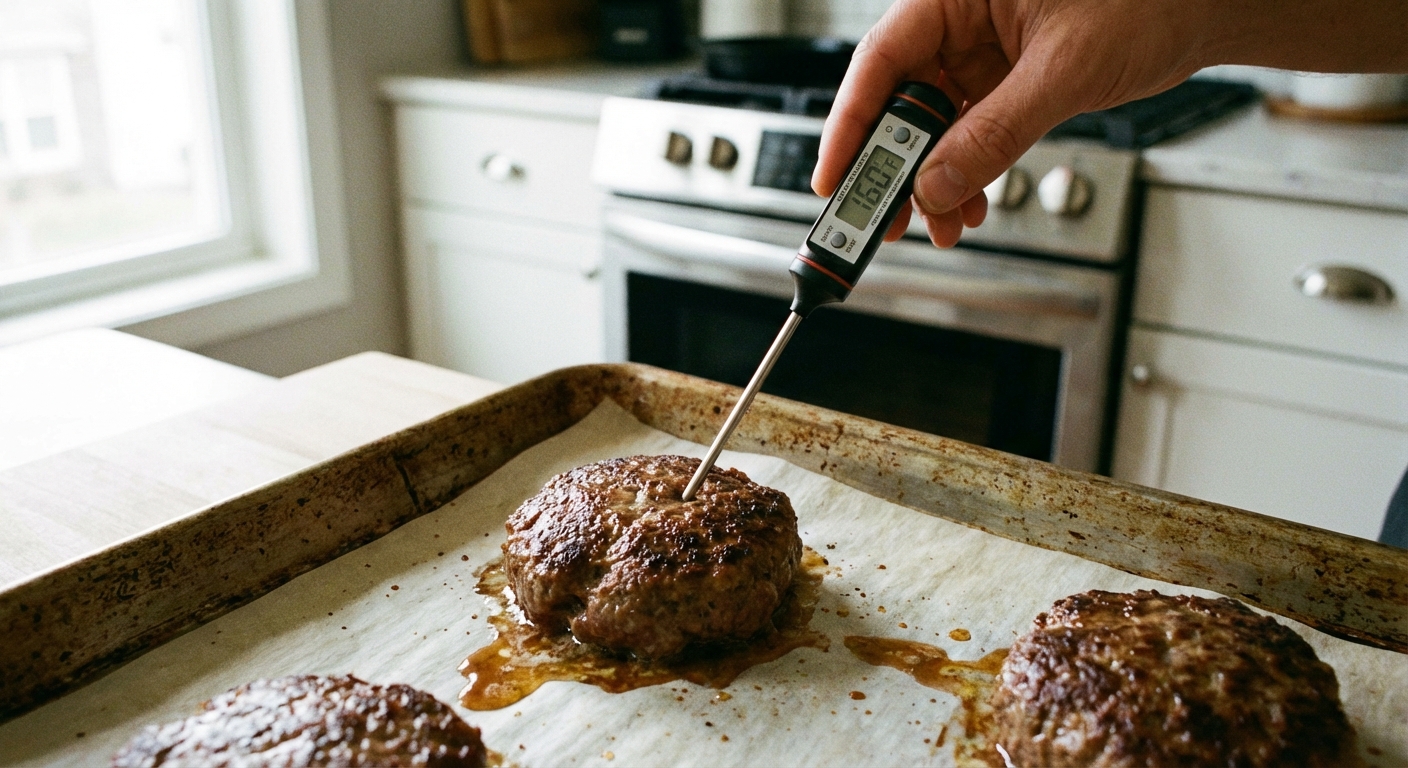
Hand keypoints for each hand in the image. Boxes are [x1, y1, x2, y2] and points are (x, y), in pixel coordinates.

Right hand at [813, 0, 1222, 246]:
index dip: (850, 123)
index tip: (833, 176)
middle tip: (883, 216)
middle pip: (900, 97)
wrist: (1210, 11)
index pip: (882, 58)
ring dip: (933, 180)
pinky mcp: (1008, 78)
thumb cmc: (1151, 0)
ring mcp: (985, 49)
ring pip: (934, 123)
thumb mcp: (1063, 70)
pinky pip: (970, 131)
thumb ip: (994, 132)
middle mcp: (964, 16)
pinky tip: (970, 204)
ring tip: (938, 224)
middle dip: (893, 164)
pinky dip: (967, 172)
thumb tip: (939, 182)